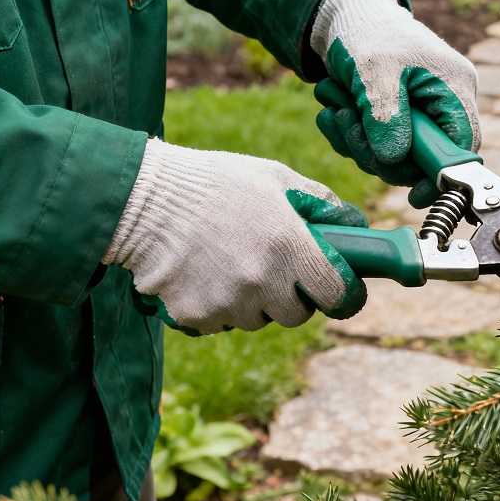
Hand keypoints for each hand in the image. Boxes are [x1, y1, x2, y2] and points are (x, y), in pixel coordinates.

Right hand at [103, 139, 367, 332]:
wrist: (143, 200)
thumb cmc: (215, 182)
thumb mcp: (274, 178)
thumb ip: (320, 202)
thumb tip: (356, 223)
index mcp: (289, 245)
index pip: (337, 294)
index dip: (343, 295)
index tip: (341, 291)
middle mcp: (263, 280)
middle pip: (297, 314)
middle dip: (292, 296)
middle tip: (275, 269)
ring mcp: (229, 303)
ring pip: (257, 319)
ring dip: (253, 301)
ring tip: (230, 261)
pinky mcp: (198, 317)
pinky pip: (221, 322)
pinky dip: (217, 304)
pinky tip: (203, 272)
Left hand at [310, 0, 479, 206]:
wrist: (343, 17)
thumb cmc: (367, 31)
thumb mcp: (374, 70)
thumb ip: (386, 115)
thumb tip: (394, 159)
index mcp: (453, 87)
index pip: (464, 145)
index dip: (443, 174)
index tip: (414, 193)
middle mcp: (443, 103)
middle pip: (425, 159)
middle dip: (381, 153)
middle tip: (349, 127)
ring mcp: (420, 114)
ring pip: (396, 157)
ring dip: (360, 143)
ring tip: (337, 110)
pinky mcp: (397, 120)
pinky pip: (379, 148)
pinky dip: (353, 137)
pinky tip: (336, 112)